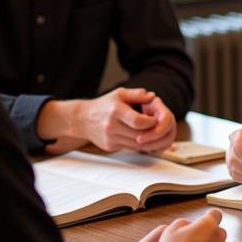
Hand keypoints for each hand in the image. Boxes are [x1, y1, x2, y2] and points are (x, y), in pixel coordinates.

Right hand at [39, 87, 173, 152]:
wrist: (83, 119)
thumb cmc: (104, 104)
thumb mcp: (119, 94)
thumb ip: (137, 94)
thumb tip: (152, 96)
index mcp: (116, 111)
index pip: (138, 121)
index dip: (151, 122)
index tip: (156, 119)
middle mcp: (111, 126)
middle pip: (139, 135)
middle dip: (152, 132)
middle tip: (159, 128)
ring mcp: (110, 138)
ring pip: (136, 144)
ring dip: (147, 140)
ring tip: (153, 133)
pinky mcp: (110, 146)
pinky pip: (129, 148)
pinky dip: (139, 145)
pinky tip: (144, 138)